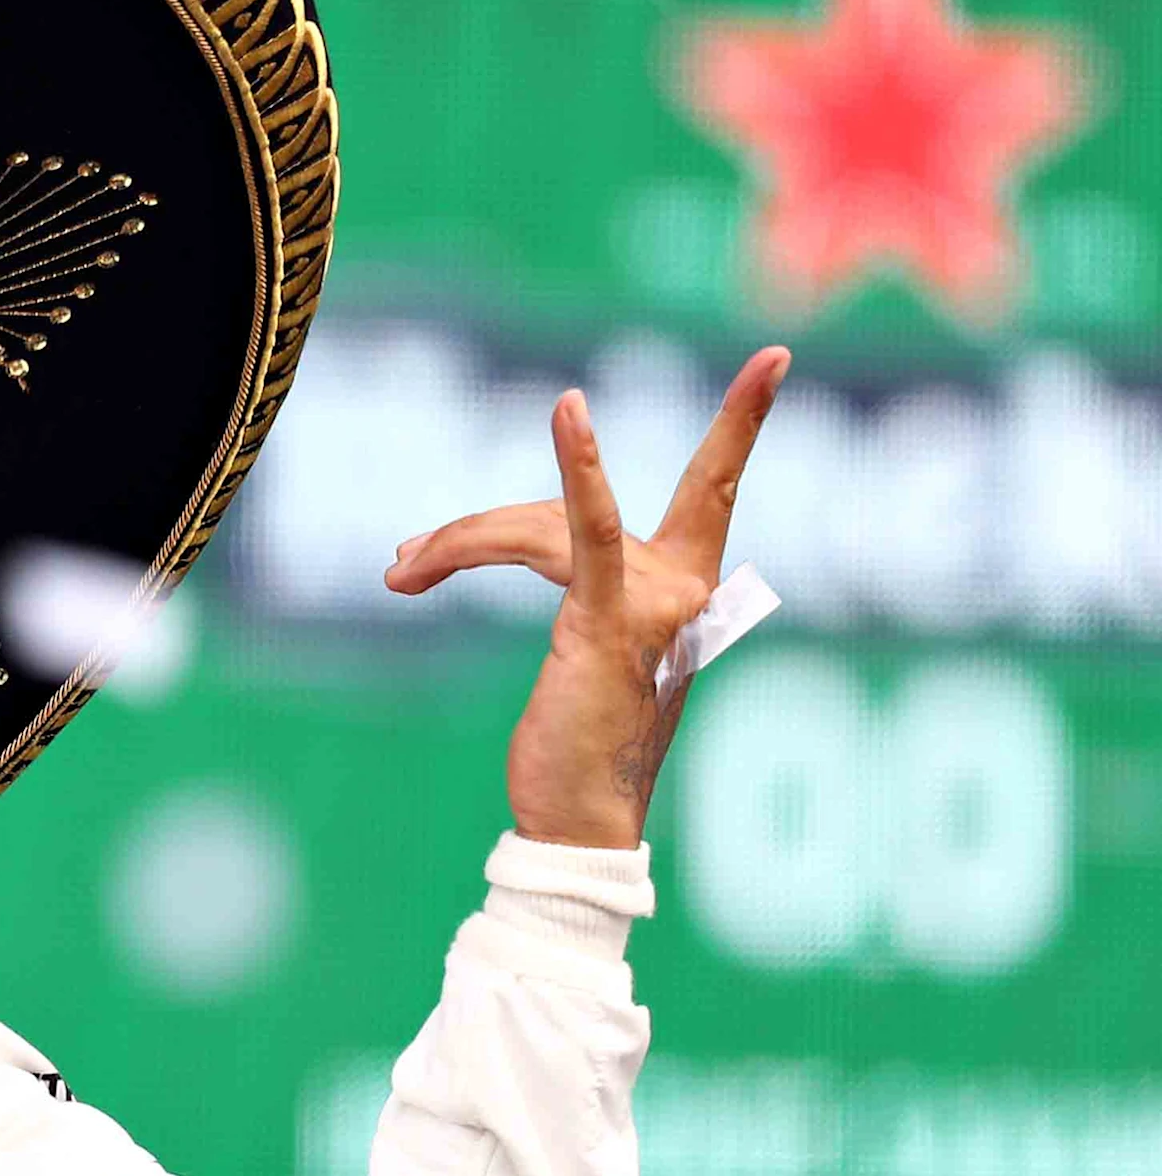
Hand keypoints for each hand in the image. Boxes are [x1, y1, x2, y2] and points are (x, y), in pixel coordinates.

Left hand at [383, 347, 791, 848]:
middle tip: (487, 483)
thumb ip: (559, 574)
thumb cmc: (575, 740)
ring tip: (402, 572)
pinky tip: (571, 412)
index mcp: (687, 586)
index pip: (716, 486)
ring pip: (538, 526)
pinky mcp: (611, 617)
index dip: (744, 419)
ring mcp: (655, 601)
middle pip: (573, 505)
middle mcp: (684, 585)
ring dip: (458, 545)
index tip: (774, 356)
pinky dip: (576, 467)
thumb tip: (442, 547)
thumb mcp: (577, 642)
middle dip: (551, 474)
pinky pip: (583, 529)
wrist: (578, 819)